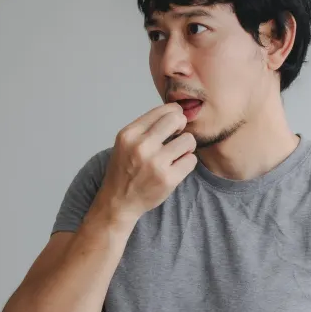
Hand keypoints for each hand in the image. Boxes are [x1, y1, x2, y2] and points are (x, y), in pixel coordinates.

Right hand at [94, 102, 196, 222]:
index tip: (175, 122)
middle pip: (177, 120)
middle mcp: (141, 146)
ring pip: (188, 140)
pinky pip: (191, 160)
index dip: (174, 113)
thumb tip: (177, 112)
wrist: (119, 201)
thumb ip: (147, 127)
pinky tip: (176, 167)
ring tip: (177, 154)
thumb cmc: (125, 170)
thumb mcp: (127, 143)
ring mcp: (155, 163)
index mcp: (129, 134)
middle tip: (178, 137)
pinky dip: (187, 162)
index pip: (163, 110)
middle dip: (182, 126)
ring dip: (187, 146)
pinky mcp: (168, 179)